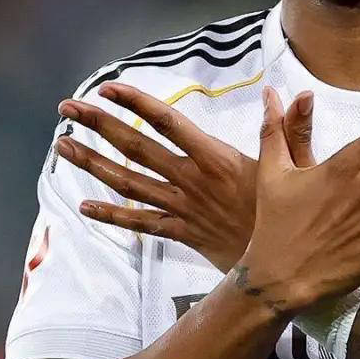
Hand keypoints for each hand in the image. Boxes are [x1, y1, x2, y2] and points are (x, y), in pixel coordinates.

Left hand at [53, 83, 316, 272]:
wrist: (282, 270)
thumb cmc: (291, 215)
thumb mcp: (296, 167)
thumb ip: (290, 129)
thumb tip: (296, 94)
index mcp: (216, 158)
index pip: (169, 123)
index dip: (137, 104)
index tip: (108, 88)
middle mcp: (191, 180)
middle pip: (136, 148)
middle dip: (99, 126)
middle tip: (67, 109)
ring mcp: (182, 207)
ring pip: (129, 183)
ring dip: (93, 165)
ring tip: (63, 147)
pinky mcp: (181, 232)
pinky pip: (140, 223)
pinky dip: (112, 216)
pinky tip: (85, 208)